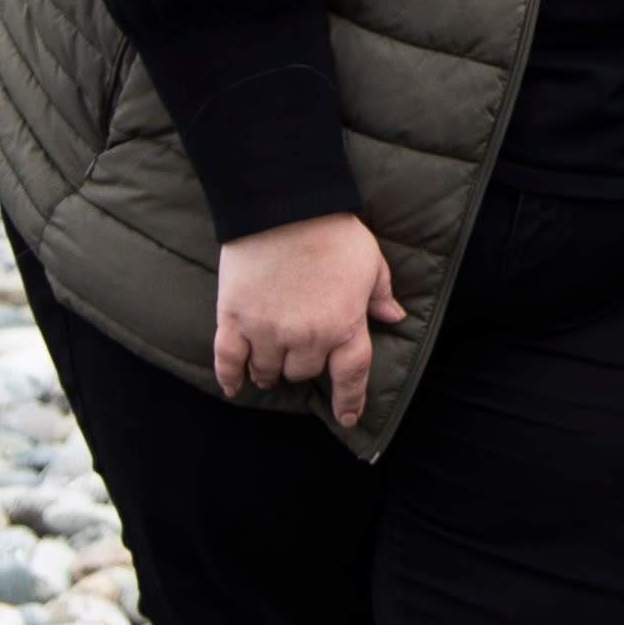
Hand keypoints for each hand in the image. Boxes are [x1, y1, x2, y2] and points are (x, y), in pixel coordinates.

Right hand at [214, 213, 403, 427]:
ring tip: (266, 369)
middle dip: (303, 366)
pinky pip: (228, 360)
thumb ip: (381, 294)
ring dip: (268, 372)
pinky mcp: (234, 320)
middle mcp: (307, 338)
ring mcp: (268, 332)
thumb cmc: (332, 231)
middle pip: (303, 372)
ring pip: (267, 370)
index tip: (346, 418)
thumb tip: (395, 316)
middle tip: (298, 354)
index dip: (349, 401)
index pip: (351, 376)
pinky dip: (230, 377)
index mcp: (345, 325)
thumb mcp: (370, 261)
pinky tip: (234, 386)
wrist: (283, 206)